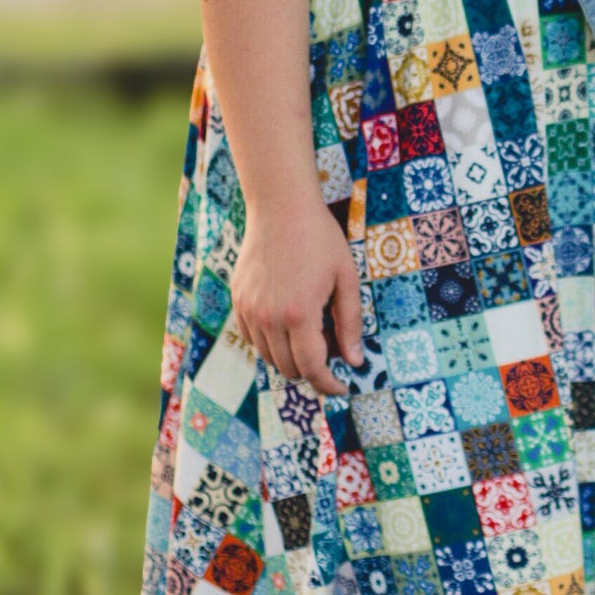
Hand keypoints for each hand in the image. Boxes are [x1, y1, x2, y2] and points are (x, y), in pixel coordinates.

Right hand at [230, 195, 363, 392]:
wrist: (281, 208)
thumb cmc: (320, 240)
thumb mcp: (346, 279)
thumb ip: (350, 324)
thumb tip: (355, 360)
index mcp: (299, 314)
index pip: (312, 368)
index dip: (329, 384)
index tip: (342, 386)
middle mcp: (269, 318)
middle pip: (289, 367)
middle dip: (313, 369)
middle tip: (332, 348)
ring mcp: (249, 310)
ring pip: (269, 356)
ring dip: (291, 356)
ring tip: (312, 330)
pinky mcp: (239, 301)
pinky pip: (253, 337)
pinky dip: (272, 341)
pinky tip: (289, 321)